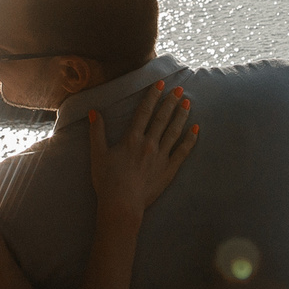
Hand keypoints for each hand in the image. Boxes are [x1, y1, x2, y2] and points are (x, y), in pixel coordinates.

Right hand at [87, 81, 196, 225]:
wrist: (122, 204)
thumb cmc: (107, 180)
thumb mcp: (98, 154)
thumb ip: (96, 131)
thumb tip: (93, 111)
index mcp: (132, 138)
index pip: (144, 112)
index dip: (153, 96)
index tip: (161, 83)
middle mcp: (149, 144)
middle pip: (162, 118)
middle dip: (171, 102)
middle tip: (180, 89)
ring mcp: (161, 156)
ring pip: (174, 131)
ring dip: (181, 115)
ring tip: (188, 103)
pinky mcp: (169, 169)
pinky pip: (182, 151)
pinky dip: (190, 139)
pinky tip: (196, 129)